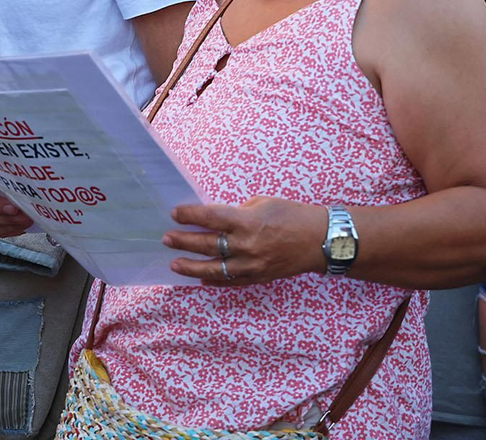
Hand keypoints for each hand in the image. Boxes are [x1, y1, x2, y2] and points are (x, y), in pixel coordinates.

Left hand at [164, 197, 324, 285]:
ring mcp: (252, 265)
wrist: (319, 241)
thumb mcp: (262, 203)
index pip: (210, 218)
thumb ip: (237, 212)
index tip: (174, 213)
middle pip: (207, 244)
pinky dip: (214, 280)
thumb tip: (215, 219)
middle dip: (184, 241)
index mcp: (247, 221)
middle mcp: (247, 245)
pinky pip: (231, 282)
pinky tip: (199, 278)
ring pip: (214, 269)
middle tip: (166, 238)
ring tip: (174, 264)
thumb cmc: (292, 215)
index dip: (190, 215)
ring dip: (191, 266)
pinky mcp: (258, 278)